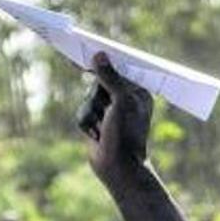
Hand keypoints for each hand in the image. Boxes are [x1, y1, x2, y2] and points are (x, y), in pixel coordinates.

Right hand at [77, 52, 153, 188]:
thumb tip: (99, 55)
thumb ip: (110, 77)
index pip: (117, 70)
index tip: (84, 51)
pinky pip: (82, 114)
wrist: (118, 169)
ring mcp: (110, 113)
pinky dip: (86, 124)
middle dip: (97, 98)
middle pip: (97, 84)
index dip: (102, 62)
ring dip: (91, 114)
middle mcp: (124, 101)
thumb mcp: (120, 102)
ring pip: (87, 100)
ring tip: (102, 129)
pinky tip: (96, 136)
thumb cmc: (125, 135)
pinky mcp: (97, 124)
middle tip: (105, 113)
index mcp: (137, 92)